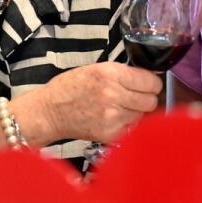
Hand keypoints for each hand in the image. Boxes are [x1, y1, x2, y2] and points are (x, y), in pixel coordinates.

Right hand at [20, 62, 161, 143]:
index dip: (151, 83)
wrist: (50, 112)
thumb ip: (122, 73)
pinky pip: (132, 128)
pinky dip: (127, 124)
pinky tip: (114, 118)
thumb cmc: (70, 87)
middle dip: (147, 97)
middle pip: (151, 100)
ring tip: (120, 107)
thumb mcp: (96, 69)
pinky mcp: (110, 134)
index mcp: (111, 74)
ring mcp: (113, 116)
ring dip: (136, 111)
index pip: (151, 81)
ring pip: (143, 115)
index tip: (147, 84)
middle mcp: (114, 94)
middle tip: (136, 96)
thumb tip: (146, 79)